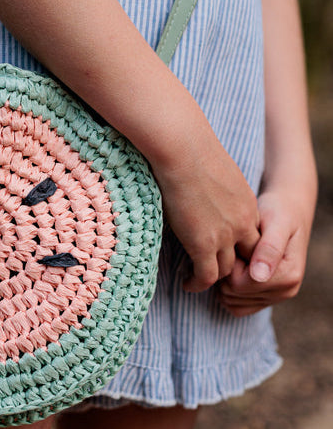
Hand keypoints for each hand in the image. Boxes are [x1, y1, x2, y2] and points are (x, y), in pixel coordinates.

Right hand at [153, 139, 260, 293]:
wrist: (184, 150)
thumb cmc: (192, 152)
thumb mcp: (217, 173)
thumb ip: (217, 190)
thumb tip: (201, 190)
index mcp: (248, 205)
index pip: (250, 237)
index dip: (237, 247)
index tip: (221, 249)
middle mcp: (242, 223)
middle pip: (245, 258)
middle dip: (232, 267)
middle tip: (213, 269)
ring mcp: (224, 236)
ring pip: (226, 270)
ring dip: (213, 278)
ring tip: (197, 279)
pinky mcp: (203, 244)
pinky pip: (205, 276)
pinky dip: (197, 284)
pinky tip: (187, 283)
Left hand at [218, 188, 314, 316]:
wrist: (286, 212)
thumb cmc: (278, 212)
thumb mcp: (275, 223)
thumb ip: (269, 248)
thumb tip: (259, 276)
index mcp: (288, 276)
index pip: (239, 283)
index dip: (230, 263)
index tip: (237, 242)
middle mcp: (285, 291)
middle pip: (232, 292)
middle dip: (226, 270)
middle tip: (235, 246)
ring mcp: (275, 297)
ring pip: (230, 300)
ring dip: (225, 279)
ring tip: (236, 255)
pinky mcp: (265, 298)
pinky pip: (235, 306)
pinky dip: (227, 289)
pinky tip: (233, 267)